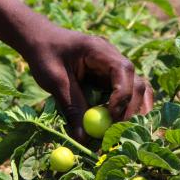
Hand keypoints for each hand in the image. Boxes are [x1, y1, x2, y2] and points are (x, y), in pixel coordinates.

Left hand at [23, 26, 153, 141]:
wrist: (40, 39)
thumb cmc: (45, 55)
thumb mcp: (55, 81)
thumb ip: (72, 107)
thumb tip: (83, 139)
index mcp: (100, 51)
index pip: (123, 72)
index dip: (121, 97)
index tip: (110, 118)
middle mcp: (115, 58)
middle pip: (137, 84)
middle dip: (130, 110)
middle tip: (115, 133)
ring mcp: (116, 68)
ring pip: (139, 89)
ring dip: (134, 111)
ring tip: (121, 131)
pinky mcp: (112, 78)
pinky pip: (129, 93)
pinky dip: (129, 109)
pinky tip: (121, 124)